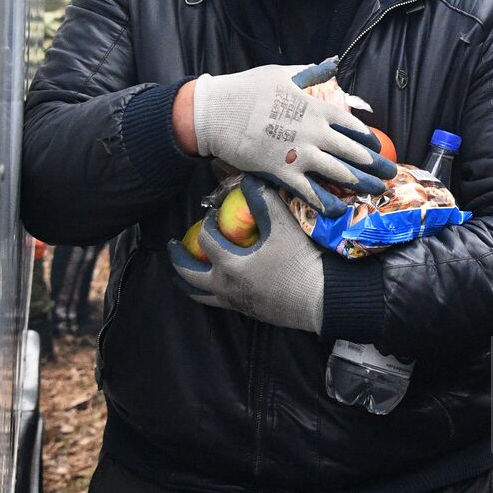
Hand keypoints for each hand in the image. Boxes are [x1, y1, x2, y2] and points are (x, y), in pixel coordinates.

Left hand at [169, 177, 326, 332]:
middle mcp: (225, 286)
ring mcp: (235, 302)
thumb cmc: (300, 262)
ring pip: (200, 295)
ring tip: (180, 276)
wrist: (320, 299)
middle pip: (189, 274)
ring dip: (187, 283)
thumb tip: (248, 180)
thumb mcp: (283, 227)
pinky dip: (208, 294)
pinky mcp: (248, 312)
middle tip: (172, 246)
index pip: (206, 240)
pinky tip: (213, 288)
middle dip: (178, 258)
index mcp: (229, 264)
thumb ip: (264, 201)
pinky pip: (218, 304)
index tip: (213, 215)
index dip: (207, 223)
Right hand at [190, 58, 394, 215]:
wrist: (218, 112)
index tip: (377, 146)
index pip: (351, 125)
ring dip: (360, 183)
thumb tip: (331, 63)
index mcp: (316, 108)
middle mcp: (314, 132)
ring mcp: (299, 154)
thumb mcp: (283, 74)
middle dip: (374, 164)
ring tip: (376, 191)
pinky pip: (309, 190)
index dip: (367, 138)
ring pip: (338, 172)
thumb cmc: (248, 89)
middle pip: (352, 151)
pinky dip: (325, 201)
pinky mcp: (282, 172)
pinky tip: (339, 209)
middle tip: (390, 174)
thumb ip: (310, 73)